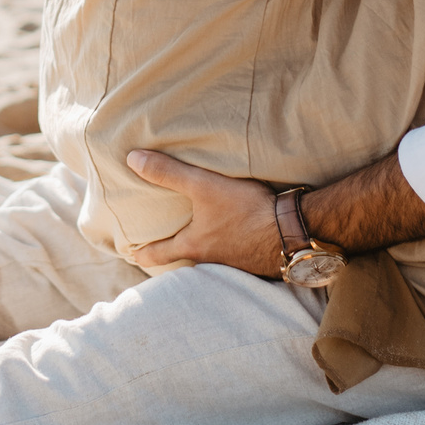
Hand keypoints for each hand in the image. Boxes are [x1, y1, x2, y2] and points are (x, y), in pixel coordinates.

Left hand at [126, 150, 281, 277]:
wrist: (293, 230)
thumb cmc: (246, 210)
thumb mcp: (204, 186)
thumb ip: (169, 173)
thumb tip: (132, 159)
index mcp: (193, 246)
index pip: (156, 255)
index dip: (141, 253)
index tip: (130, 252)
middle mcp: (210, 261)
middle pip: (183, 258)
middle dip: (171, 250)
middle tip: (161, 240)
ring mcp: (233, 264)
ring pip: (208, 257)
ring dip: (201, 247)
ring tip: (197, 233)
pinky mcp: (253, 259)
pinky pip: (232, 255)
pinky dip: (226, 246)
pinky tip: (233, 233)